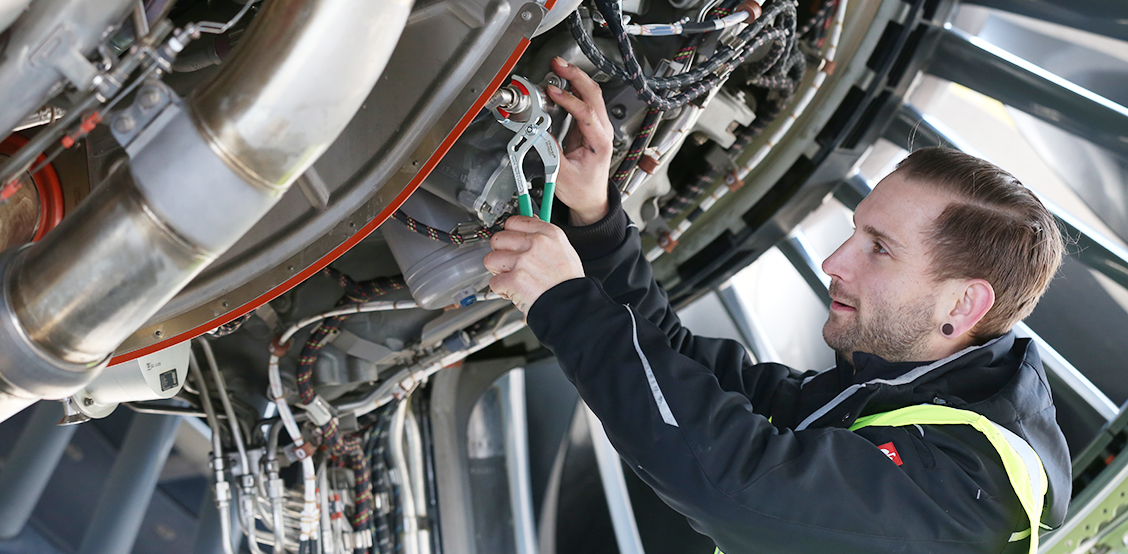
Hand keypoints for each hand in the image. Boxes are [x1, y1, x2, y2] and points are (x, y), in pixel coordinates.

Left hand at [484, 215, 584, 314]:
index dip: (509, 234)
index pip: (513, 221)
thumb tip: (527, 231)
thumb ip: (544, 238)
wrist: (573, 306)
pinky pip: (493, 282)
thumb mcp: (564, 250)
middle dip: (500, 253)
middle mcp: (535, 243)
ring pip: (491, 259)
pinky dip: (501, 290)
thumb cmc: (569, 283)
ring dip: (498, 271)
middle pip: (498, 238)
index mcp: (548, 233)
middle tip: (509, 264)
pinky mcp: (514, 280)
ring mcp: (523, 261)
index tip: (510, 242)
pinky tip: (514, 291)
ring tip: (511, 278)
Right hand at [547, 57, 613, 225]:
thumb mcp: (562, 176)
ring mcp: (597, 126)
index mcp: (600, 144)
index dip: (570, 100)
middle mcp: (603, 131)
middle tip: (558, 65)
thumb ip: (550, 153)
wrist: (591, 198)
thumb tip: (538, 131)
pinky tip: (561, 81)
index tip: (553, 93)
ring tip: (558, 67)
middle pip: (594, 94)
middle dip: (576, 76)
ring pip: (591, 94)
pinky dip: (572, 87)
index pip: (587, 114)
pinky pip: (583, 100)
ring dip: (575, 78)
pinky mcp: (588, 125)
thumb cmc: (582, 190)